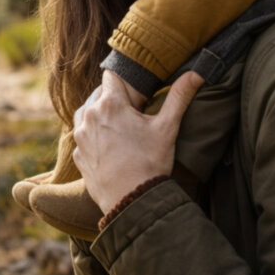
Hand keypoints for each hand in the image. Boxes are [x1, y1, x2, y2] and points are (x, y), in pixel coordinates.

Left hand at [72, 70, 204, 212]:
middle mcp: (89, 115)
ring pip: (87, 112)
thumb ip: (179, 97)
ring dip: (99, 113)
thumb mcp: (167, 128)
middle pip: (99, 93)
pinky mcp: (78, 154)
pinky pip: (83, 136)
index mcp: (110, 104)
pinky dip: (93, 135)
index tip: (137, 94)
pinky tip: (109, 145)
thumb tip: (197, 73)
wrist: (131, 201)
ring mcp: (80, 136)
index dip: (126, 81)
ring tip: (119, 126)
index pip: (111, 75)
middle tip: (133, 112)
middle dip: (114, 98)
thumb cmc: (150, 162)